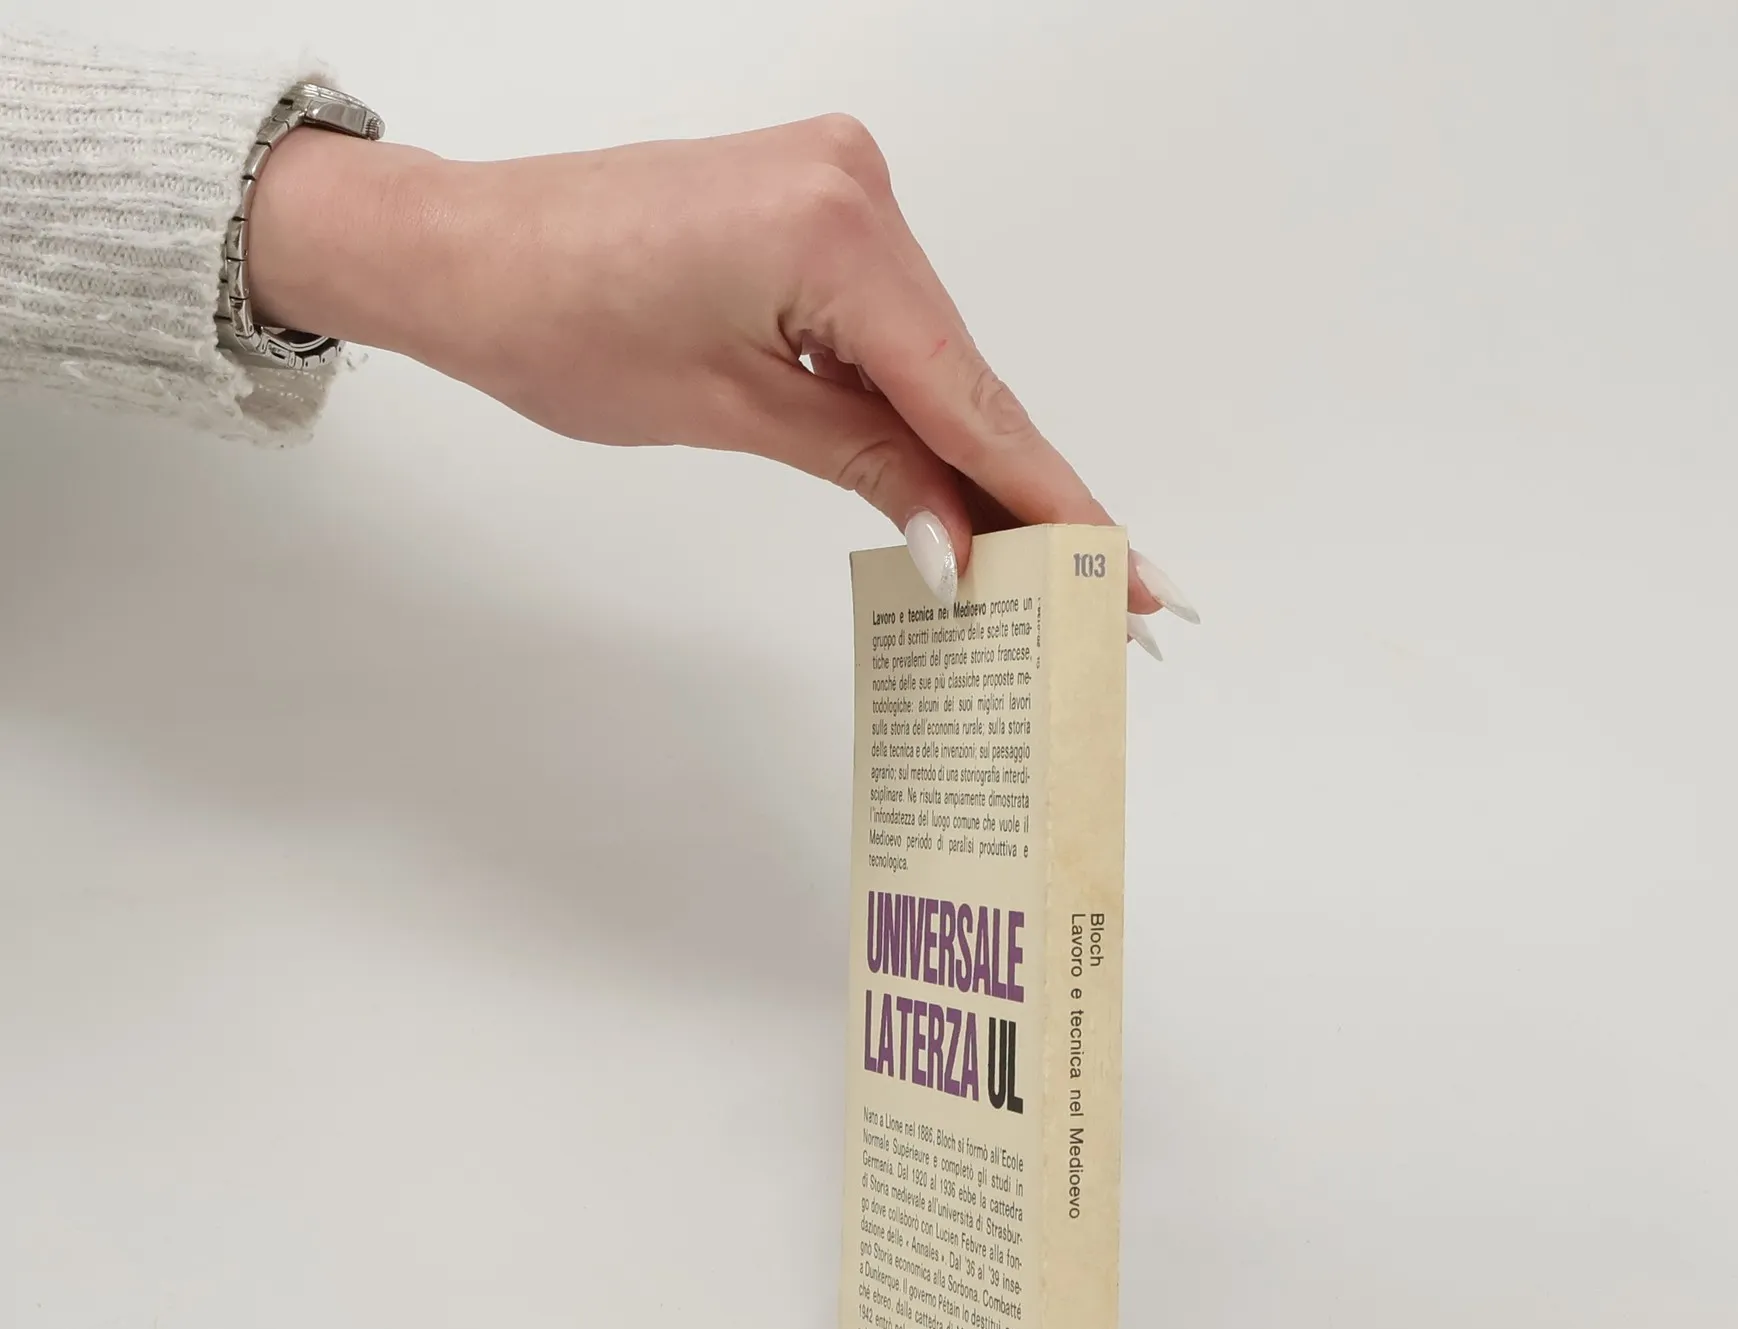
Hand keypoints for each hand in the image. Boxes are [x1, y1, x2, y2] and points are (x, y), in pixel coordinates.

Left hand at [245, 115, 1197, 633]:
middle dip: (1029, 490)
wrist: (463, 248)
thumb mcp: (734, 413)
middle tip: (1114, 587)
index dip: (1052, 500)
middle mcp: (858, 188)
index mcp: (837, 234)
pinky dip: (921, 400)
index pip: (972, 401)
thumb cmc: (557, 318)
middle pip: (967, 377)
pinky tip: (960, 479)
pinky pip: (895, 322)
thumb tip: (962, 544)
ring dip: (977, 454)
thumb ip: (870, 467)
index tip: (1127, 571)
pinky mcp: (817, 203)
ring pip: (936, 355)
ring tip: (1045, 559)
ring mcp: (840, 185)